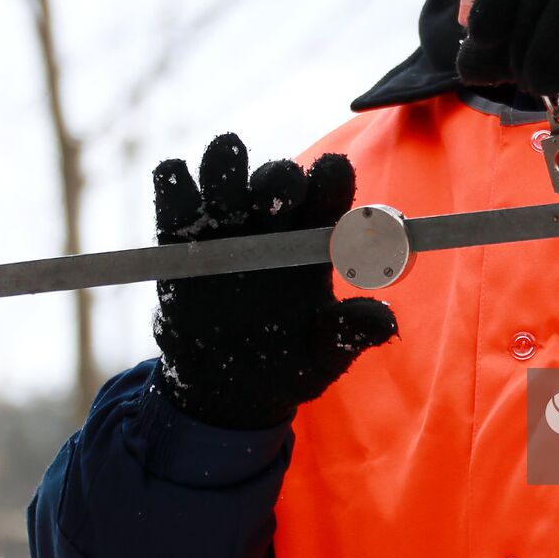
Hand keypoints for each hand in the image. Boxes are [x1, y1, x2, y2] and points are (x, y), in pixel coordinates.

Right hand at [151, 133, 396, 428]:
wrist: (223, 392)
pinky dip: (173, 181)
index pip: (329, 190)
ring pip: (225, 172)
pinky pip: (174, 196)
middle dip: (279, 177)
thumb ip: (348, 335)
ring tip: (225, 169)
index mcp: (315, 239)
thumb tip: (385, 323)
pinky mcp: (179, 239)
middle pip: (279, 176)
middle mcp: (273, 221)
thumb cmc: (284, 366)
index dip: (332, 176)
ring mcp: (225, 225)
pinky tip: (178, 182)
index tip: (331, 174)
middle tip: (276, 196)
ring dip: (225, 165)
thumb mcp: (322, 357)